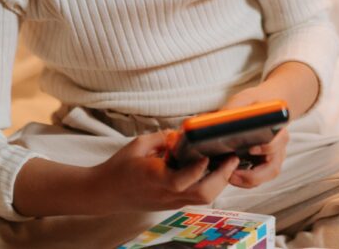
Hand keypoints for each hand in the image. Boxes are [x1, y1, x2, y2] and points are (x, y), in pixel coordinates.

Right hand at [90, 130, 240, 213]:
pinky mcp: (172, 204)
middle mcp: (166, 194)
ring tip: (228, 164)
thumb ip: (163, 138)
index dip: (198, 168)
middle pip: (202, 195)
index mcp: (155, 179)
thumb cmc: (119, 167)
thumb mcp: (138, 144)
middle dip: (222, 177)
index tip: (208, 153)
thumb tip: (183, 134)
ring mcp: (171, 202)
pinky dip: (210, 185)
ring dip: (219, 182)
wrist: (105, 193)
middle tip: (233, 158)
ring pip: (203, 199)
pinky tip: (214, 171)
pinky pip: (196, 197)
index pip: (182, 179)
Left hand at [218, 87, 289, 188]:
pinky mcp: (262, 163)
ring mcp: (271, 157)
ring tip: (228, 177)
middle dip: (253, 176)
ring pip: (264, 177)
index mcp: (278, 129)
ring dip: (246, 181)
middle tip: (232, 174)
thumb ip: (234, 108)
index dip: (266, 148)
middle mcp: (278, 147)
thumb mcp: (245, 99)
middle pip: (272, 168)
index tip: (251, 149)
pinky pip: (256, 178)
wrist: (267, 104)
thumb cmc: (257, 102)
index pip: (278, 142)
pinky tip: (229, 174)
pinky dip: (244, 180)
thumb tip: (213, 120)